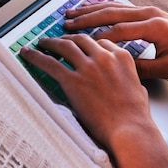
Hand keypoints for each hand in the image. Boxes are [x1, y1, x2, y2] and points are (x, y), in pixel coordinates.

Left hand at [20, 34, 167, 167]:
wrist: (129, 129)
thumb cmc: (136, 115)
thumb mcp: (139, 89)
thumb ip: (130, 79)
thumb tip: (128, 83)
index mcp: (121, 57)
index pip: (101, 42)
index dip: (88, 43)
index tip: (81, 45)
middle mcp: (104, 57)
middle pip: (81, 39)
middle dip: (69, 38)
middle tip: (59, 40)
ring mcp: (88, 67)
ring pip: (65, 46)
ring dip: (51, 42)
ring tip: (43, 43)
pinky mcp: (73, 81)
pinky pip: (50, 64)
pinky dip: (36, 57)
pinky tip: (28, 54)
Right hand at [64, 2, 167, 84]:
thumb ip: (144, 68)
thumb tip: (120, 69)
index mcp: (154, 27)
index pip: (119, 31)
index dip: (98, 39)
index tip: (81, 45)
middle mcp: (149, 14)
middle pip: (111, 13)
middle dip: (87, 19)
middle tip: (66, 24)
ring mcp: (148, 10)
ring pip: (113, 7)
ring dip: (91, 10)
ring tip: (71, 14)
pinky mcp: (147, 12)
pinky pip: (120, 7)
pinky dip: (102, 8)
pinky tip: (91, 11)